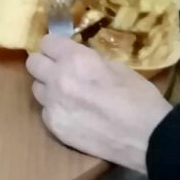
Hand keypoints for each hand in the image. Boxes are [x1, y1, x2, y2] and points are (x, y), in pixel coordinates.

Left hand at [27, 35, 171, 173]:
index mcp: (75, 60)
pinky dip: (56, 110)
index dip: (56, 46)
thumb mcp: (117, 67)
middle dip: (46, 63)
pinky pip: (46, 111)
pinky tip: (75, 114)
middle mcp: (57, 79)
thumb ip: (90, 60)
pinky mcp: (54, 127)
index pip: (46, 42)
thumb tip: (78, 59)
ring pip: (36, 88)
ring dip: (48, 87)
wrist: (147, 138)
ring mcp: (53, 105)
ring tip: (68, 94)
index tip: (63, 51)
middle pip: (33, 63)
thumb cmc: (139, 98)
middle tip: (61, 69)